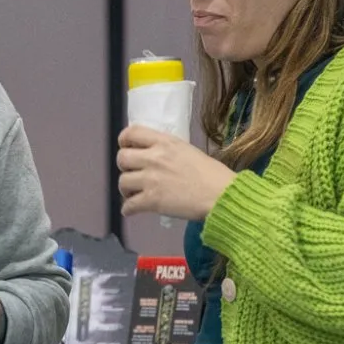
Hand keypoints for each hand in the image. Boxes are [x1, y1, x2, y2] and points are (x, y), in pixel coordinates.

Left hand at [117, 125, 236, 219]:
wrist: (222, 196)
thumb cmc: (213, 175)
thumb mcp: (188, 151)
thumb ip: (167, 151)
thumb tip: (153, 156)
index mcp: (165, 142)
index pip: (131, 133)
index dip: (125, 141)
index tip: (127, 148)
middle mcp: (154, 158)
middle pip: (122, 158)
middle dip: (125, 167)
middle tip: (134, 174)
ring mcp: (151, 179)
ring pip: (122, 182)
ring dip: (126, 189)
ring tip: (135, 194)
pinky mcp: (152, 201)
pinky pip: (128, 205)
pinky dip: (128, 209)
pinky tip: (133, 210)